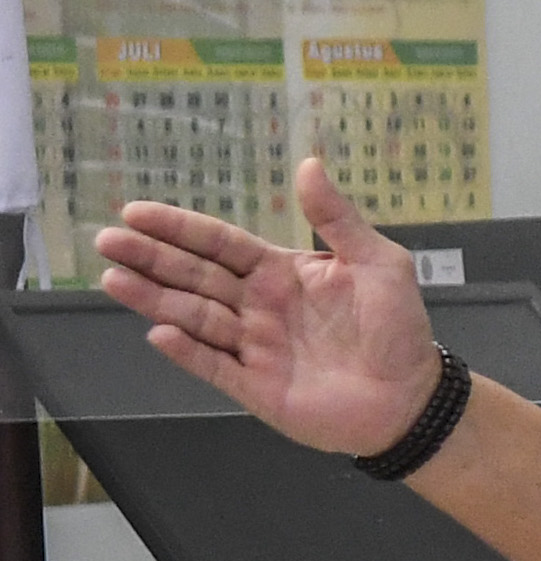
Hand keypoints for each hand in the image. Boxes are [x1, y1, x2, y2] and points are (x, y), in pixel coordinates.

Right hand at [90, 157, 441, 459]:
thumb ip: (338, 219)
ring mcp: (254, 347)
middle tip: (107, 242)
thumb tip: (309, 163)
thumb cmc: (399, 328)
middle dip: (150, 258)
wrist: (413, 397)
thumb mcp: (379, 263)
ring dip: (154, 299)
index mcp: (281, 273)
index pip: (220, 244)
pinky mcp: (255, 387)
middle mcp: (258, 306)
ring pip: (194, 317)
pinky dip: (186, 351)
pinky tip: (159, 332)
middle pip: (195, 276)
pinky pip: (213, 366)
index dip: (179, 228)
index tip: (136, 212)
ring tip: (113, 280)